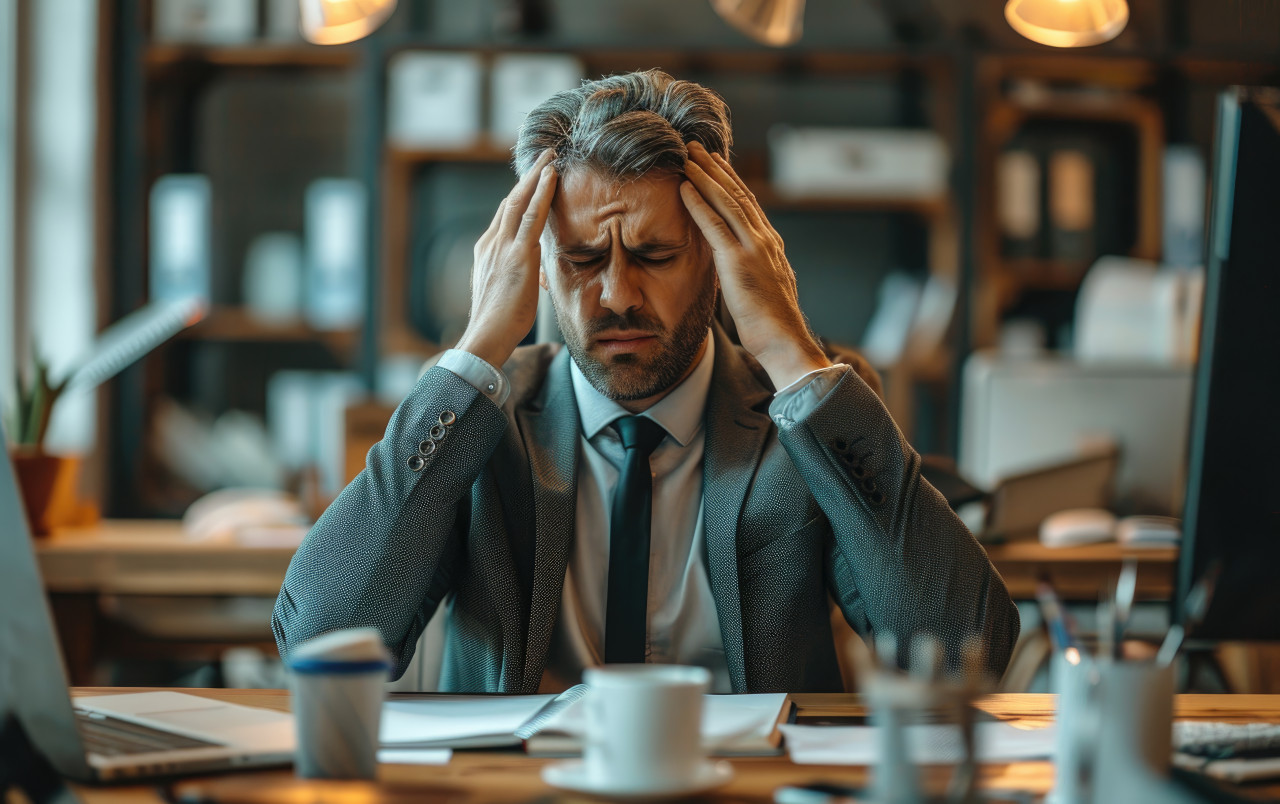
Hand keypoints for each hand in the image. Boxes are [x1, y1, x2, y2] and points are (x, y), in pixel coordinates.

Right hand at [455, 149, 557, 368]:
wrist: (485, 336)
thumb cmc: (497, 323)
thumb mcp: (505, 291)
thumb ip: (515, 274)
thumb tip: (531, 271)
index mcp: (487, 250)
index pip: (504, 214)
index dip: (518, 193)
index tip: (531, 178)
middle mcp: (491, 242)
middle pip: (510, 199)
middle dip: (528, 176)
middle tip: (543, 156)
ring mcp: (503, 247)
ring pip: (519, 200)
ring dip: (536, 175)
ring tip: (551, 156)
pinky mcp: (518, 255)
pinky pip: (532, 216)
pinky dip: (542, 192)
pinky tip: (552, 175)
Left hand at [679, 141, 829, 388]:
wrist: (785, 342)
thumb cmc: (773, 327)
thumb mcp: (762, 289)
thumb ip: (751, 272)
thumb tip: (736, 269)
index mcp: (771, 245)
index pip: (748, 205)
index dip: (729, 182)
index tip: (714, 164)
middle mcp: (765, 240)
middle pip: (737, 194)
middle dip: (715, 168)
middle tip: (696, 147)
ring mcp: (754, 248)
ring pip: (726, 202)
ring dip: (704, 176)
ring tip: (686, 157)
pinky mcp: (739, 261)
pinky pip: (714, 225)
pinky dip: (699, 203)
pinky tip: (685, 187)